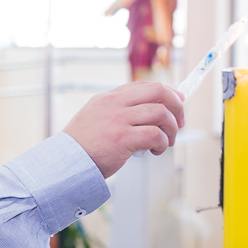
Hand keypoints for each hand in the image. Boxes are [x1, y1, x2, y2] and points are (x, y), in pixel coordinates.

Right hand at [64, 81, 184, 178]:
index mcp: (109, 97)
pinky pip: (155, 134)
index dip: (167, 92)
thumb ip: (118, 110)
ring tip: (167, 141)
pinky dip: (162, 142)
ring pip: (160, 112)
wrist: (67, 161)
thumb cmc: (83, 144)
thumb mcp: (96, 116)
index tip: (176, 102)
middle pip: (158, 91)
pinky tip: (156, 149)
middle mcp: (115, 104)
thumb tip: (149, 112)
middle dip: (176, 105)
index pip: (145, 85)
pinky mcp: (122, 138)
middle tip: (179, 122)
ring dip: (171, 128)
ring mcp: (118, 120)